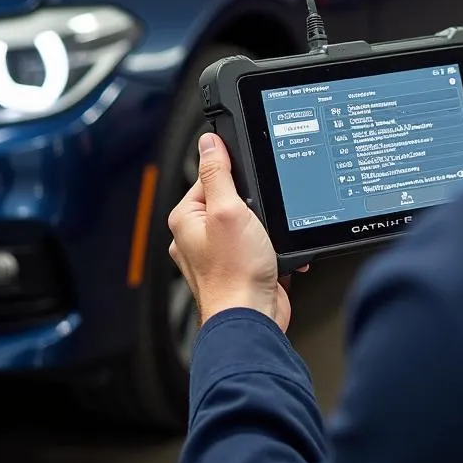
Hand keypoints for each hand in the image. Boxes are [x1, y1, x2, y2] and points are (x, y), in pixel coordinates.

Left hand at [169, 133, 298, 331]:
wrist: (251, 319)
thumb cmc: (234, 274)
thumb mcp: (228, 210)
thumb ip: (218, 173)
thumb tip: (209, 143)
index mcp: (186, 218)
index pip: (209, 178)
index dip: (234, 176)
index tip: (249, 183)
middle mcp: (198, 236)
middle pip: (232, 199)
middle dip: (256, 205)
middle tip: (260, 217)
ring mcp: (219, 254)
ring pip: (249, 223)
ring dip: (267, 229)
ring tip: (267, 241)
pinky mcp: (240, 268)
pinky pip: (259, 246)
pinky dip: (273, 248)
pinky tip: (276, 256)